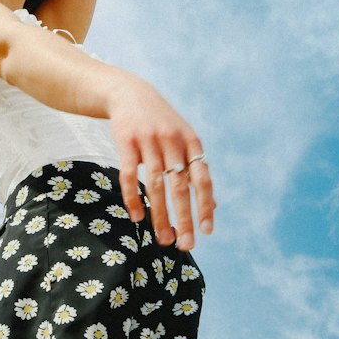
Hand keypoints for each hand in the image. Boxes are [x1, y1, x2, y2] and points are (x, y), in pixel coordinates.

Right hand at [107, 78, 215, 250]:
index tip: (207, 231)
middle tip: (186, 245)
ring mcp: (148, 140)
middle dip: (184, 219)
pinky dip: (133, 198)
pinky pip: (128, 175)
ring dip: (160, 215)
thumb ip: (196, 169)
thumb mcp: (184, 139)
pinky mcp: (126, 141)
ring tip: (164, 239)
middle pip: (179, 186)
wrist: (129, 93)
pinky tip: (137, 217)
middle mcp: (172, 140)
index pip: (202, 178)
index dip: (205, 205)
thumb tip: (213, 205)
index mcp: (191, 141)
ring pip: (155, 185)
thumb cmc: (161, 122)